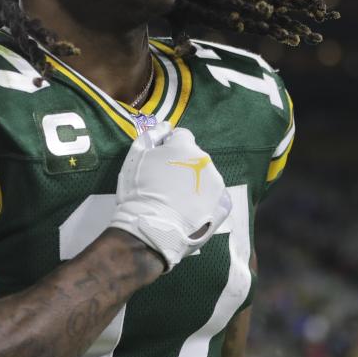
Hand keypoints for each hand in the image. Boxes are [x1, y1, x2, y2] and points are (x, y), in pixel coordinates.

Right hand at [109, 122, 231, 271]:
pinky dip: (207, 200)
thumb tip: (165, 126)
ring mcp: (217, 184)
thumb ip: (151, 135)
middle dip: (183, 165)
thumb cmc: (139, 191)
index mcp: (185, 147)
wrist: (151, 230)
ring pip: (205, 177)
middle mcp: (205, 161)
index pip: (181, 136)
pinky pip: (216, 197)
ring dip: (194, 183)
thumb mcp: (135, 157)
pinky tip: (192, 210)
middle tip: (165, 184)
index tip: (160, 161)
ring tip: (177, 201)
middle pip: (194, 157)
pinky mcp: (222, 205)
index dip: (169, 146)